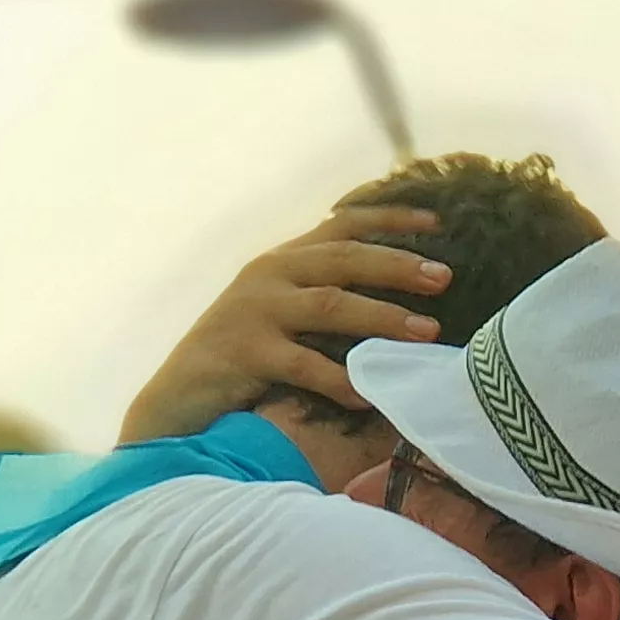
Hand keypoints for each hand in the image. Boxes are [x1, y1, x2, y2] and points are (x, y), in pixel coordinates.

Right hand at [120, 206, 449, 442]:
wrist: (176, 400)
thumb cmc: (238, 363)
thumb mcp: (277, 316)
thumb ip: (319, 297)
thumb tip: (390, 302)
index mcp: (281, 261)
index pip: (341, 224)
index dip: (389, 219)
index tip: (436, 222)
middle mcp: (268, 275)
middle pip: (344, 259)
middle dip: (397, 266)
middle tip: (443, 277)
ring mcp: (254, 312)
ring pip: (330, 305)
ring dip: (383, 318)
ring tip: (426, 332)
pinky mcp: (244, 352)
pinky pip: (303, 364)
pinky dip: (340, 379)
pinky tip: (369, 393)